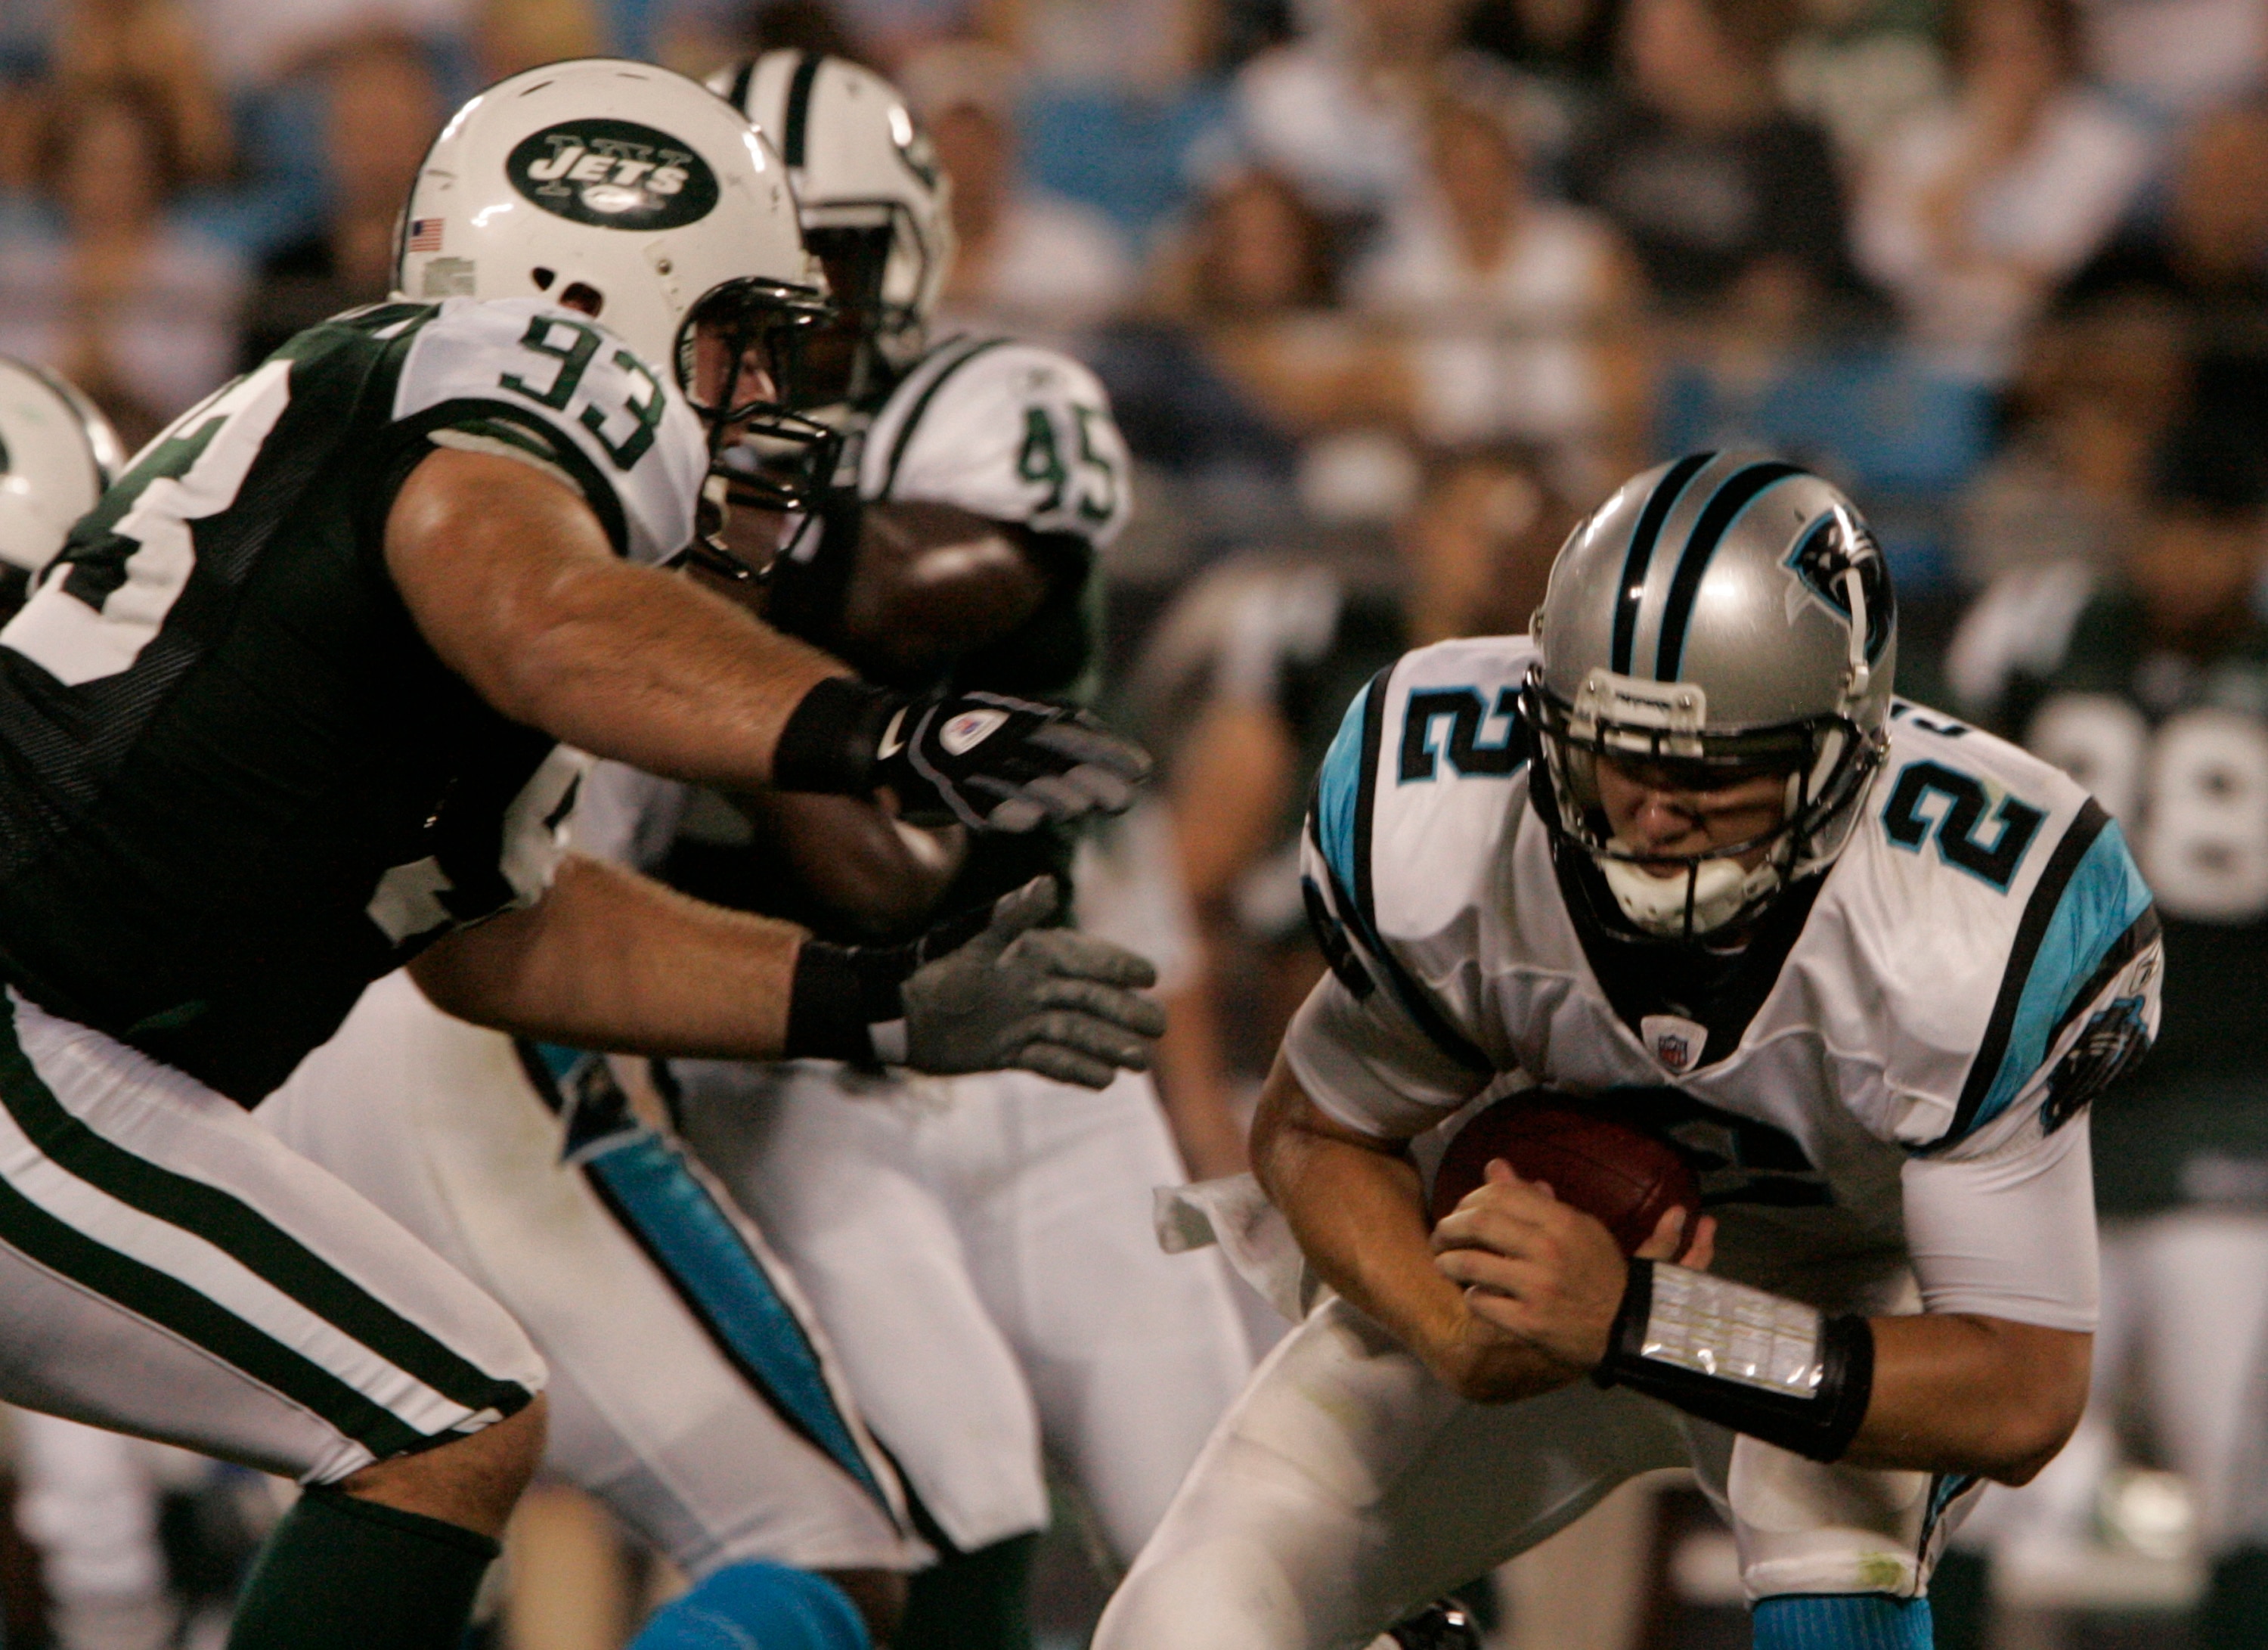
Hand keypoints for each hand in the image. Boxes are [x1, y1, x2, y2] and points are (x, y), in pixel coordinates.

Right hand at [880, 690, 1150, 832]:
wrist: (897, 739)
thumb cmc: (972, 739)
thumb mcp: (1018, 727)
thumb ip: (1066, 742)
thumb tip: (1127, 768)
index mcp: (1018, 715)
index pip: (1071, 729)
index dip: (1106, 749)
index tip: (1142, 770)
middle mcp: (997, 734)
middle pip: (1048, 755)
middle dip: (1087, 776)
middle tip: (1124, 799)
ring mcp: (970, 761)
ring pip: (1014, 779)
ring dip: (1048, 794)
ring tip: (1079, 810)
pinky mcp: (944, 790)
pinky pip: (973, 802)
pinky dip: (999, 810)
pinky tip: (1026, 823)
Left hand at [902, 878, 1167, 1086]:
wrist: (895, 1013)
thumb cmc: (933, 969)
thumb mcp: (974, 942)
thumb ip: (1012, 916)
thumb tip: (1048, 884)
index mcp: (1030, 955)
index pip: (1085, 958)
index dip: (1118, 965)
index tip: (1150, 976)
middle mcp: (1032, 987)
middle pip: (1090, 999)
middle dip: (1126, 1012)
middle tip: (1158, 1026)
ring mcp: (1023, 1020)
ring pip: (1077, 1033)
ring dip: (1108, 1045)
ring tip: (1140, 1061)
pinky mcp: (1008, 1051)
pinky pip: (1051, 1060)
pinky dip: (1076, 1069)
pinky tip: (1104, 1080)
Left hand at [1430, 1160, 1715, 1372]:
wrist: (1629, 1326)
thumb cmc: (1601, 1272)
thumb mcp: (1578, 1227)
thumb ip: (1534, 1198)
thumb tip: (1494, 1166)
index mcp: (1561, 1222)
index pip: (1498, 1194)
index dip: (1469, 1199)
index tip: (1461, 1211)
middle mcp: (1548, 1250)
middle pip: (1477, 1223)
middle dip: (1448, 1227)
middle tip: (1441, 1236)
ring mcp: (1538, 1287)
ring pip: (1471, 1263)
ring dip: (1449, 1261)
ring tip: (1444, 1263)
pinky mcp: (1529, 1322)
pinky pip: (1481, 1301)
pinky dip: (1471, 1296)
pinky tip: (1473, 1295)